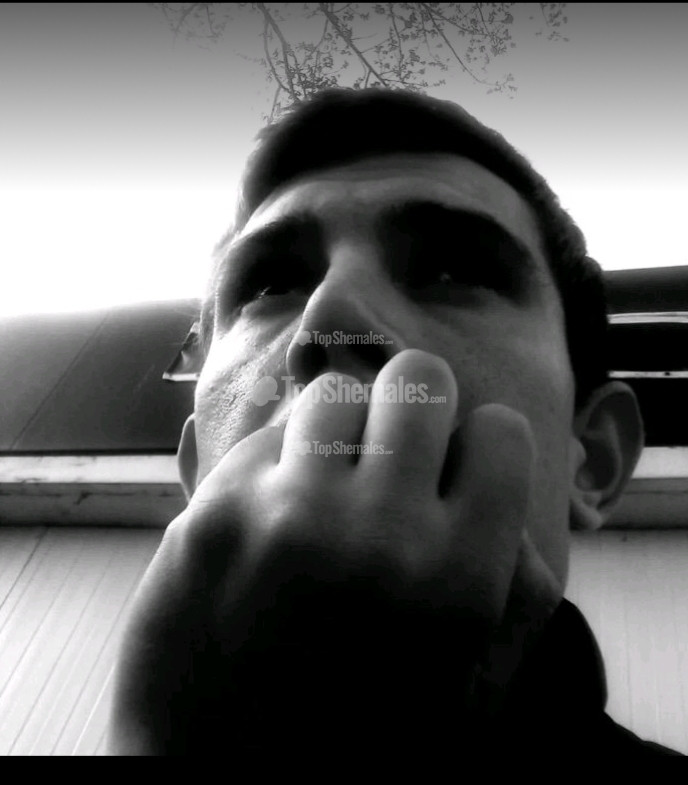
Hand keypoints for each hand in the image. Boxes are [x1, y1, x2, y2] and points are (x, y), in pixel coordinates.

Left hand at [109, 349, 548, 753]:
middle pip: (420, 378)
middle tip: (395, 455)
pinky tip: (276, 513)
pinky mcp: (213, 514)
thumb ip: (517, 583)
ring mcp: (288, 516)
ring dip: (343, 431)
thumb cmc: (359, 736)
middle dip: (415, 411)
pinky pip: (266, 438)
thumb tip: (494, 479)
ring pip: (337, 391)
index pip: (501, 431)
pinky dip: (281, 463)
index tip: (456, 470)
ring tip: (331, 481)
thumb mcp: (475, 686)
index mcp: (462, 579)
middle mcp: (380, 534)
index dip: (480, 447)